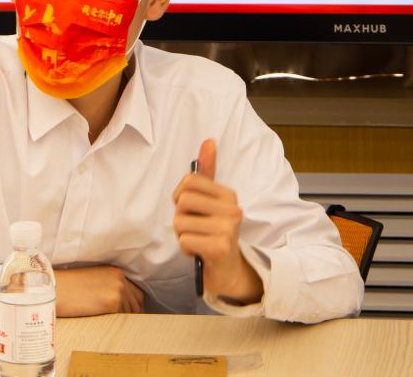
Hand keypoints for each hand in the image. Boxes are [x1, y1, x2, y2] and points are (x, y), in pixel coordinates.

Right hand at [55, 265, 144, 316]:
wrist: (56, 289)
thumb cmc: (69, 286)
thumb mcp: (93, 279)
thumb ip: (109, 286)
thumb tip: (120, 303)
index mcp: (115, 271)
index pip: (135, 291)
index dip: (133, 304)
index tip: (130, 313)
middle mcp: (119, 279)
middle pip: (137, 301)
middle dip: (133, 313)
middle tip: (125, 323)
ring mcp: (117, 290)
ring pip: (131, 311)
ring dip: (125, 318)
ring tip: (115, 325)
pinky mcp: (112, 303)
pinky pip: (123, 317)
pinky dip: (118, 322)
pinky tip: (110, 324)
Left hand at [171, 139, 263, 304]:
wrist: (228, 270)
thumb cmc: (214, 232)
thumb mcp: (210, 201)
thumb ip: (207, 172)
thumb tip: (208, 141)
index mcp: (229, 195)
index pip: (189, 181)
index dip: (181, 195)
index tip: (192, 209)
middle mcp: (233, 210)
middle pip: (182, 200)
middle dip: (180, 216)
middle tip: (194, 228)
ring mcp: (228, 229)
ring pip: (180, 222)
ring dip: (182, 234)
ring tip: (198, 240)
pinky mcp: (220, 248)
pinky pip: (184, 240)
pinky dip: (186, 249)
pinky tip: (199, 252)